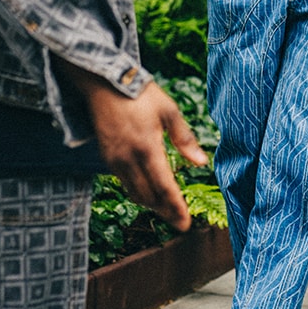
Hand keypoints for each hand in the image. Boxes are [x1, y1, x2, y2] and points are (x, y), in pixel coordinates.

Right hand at [55, 58, 206, 230]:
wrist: (106, 84)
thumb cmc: (143, 95)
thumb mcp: (169, 111)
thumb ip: (185, 140)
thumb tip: (202, 163)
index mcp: (148, 147)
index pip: (164, 187)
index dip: (175, 208)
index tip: (186, 224)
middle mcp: (129, 158)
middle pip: (148, 196)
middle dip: (165, 211)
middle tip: (180, 222)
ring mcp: (115, 160)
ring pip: (134, 192)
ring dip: (151, 204)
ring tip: (167, 210)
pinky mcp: (107, 157)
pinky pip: (124, 182)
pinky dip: (139, 191)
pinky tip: (149, 191)